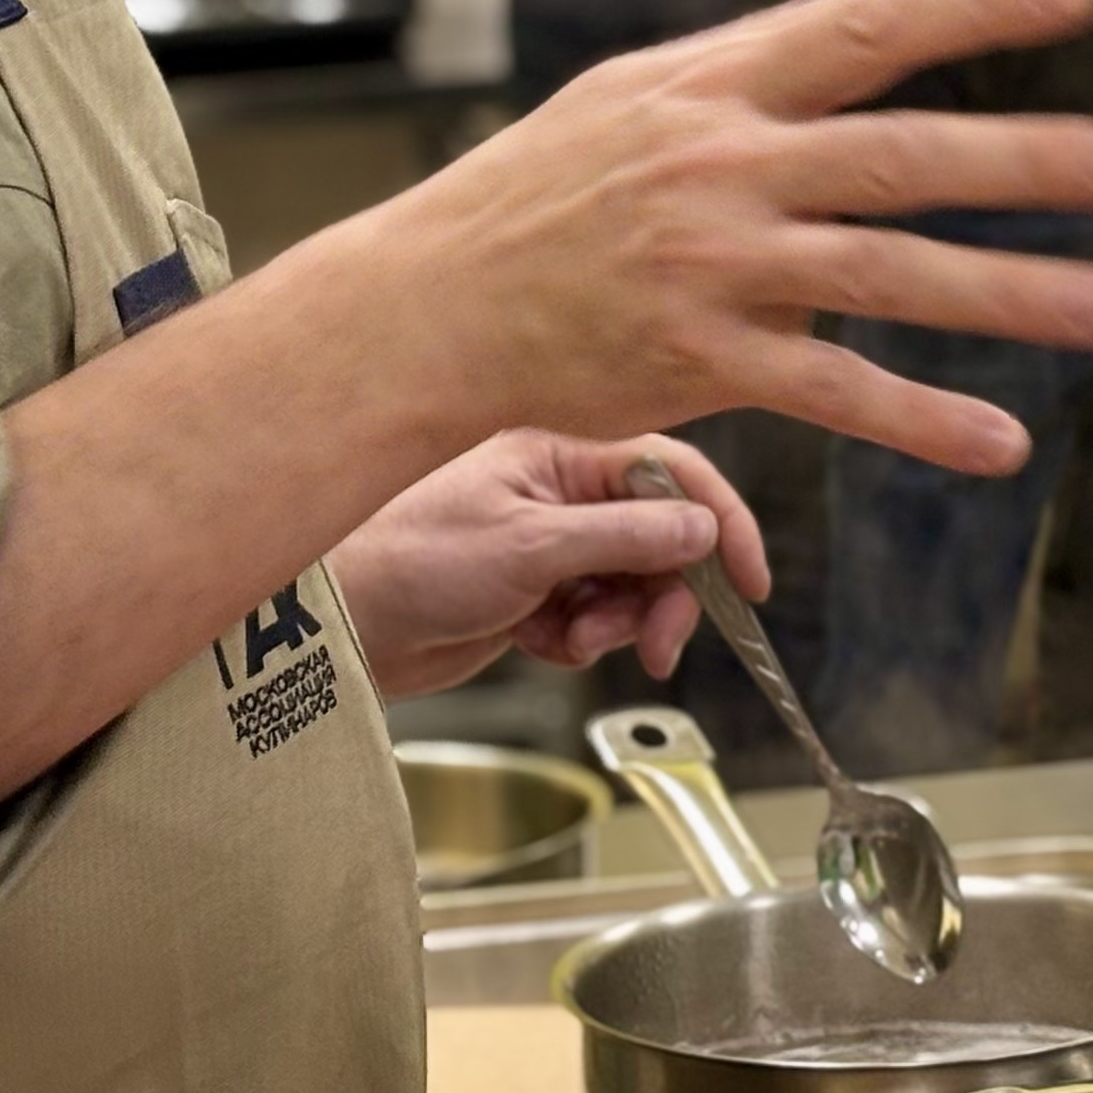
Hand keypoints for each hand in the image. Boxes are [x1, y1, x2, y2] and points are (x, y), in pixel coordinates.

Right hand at [308, 0, 1092, 480]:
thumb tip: (860, 64)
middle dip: (1028, 158)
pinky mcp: (699, 361)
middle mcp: (721, 165)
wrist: (427, 301)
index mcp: (714, 86)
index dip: (974, 4)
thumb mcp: (636, 99)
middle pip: (900, 153)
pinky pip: (831, 391)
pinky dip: (921, 416)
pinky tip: (1001, 438)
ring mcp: (712, 266)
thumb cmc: (539, 194)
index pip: (865, 24)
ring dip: (1007, 291)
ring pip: (886, 274)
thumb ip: (749, 86)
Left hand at [330, 430, 765, 698]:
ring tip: (577, 639)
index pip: (671, 472)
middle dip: (665, 593)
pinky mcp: (533, 589)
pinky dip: (581, 640)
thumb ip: (625, 535)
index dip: (720, 521)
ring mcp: (548, 540)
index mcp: (561, 449)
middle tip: (655, 643)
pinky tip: (543, 643)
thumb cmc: (410, 559)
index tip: (748, 579)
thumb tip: (703, 527)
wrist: (344, 623)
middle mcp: (560, 488)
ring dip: (620, 622)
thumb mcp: (530, 546)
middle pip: (660, 535)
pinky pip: (594, 617)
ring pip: (631, 584)